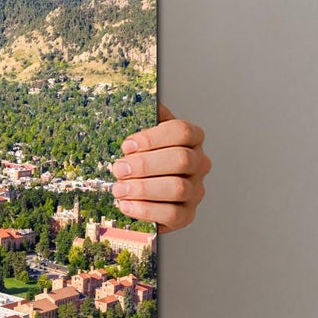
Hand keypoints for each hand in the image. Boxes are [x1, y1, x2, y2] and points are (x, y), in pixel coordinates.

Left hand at [110, 103, 209, 232]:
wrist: (144, 191)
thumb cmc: (144, 156)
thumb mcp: (143, 134)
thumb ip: (146, 117)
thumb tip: (148, 102)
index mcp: (191, 138)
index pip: (182, 131)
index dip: (153, 137)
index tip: (126, 145)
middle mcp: (199, 163)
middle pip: (181, 160)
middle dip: (144, 164)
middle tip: (118, 169)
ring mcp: (196, 190)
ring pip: (177, 188)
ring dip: (142, 188)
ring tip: (118, 188)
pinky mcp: (187, 215)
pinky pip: (172, 214)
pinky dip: (145, 210)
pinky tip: (126, 205)